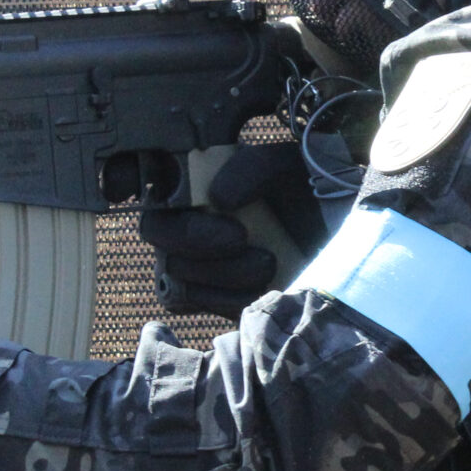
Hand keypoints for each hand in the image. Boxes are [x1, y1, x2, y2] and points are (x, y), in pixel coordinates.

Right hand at [138, 141, 328, 318]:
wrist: (348, 246)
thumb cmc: (315, 197)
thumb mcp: (290, 167)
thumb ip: (252, 168)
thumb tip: (217, 197)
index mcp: (201, 178)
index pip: (143, 173)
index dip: (122, 176)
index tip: (145, 189)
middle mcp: (190, 217)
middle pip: (155, 230)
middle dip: (193, 237)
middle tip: (239, 237)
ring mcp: (196, 260)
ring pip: (174, 271)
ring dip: (221, 272)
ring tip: (268, 264)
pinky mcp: (209, 298)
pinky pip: (190, 303)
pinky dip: (224, 299)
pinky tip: (261, 290)